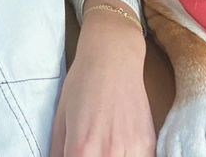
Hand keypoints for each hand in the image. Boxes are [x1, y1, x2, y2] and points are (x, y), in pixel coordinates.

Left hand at [50, 0, 154, 156]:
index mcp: (82, 148)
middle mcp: (109, 153)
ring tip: (103, 150)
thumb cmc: (82, 83)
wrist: (113, 58)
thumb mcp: (60, 120)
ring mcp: (132, 150)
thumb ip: (57, 152)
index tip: (73, 155)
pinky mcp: (148, 144)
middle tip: (89, 149)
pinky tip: (119, 150)